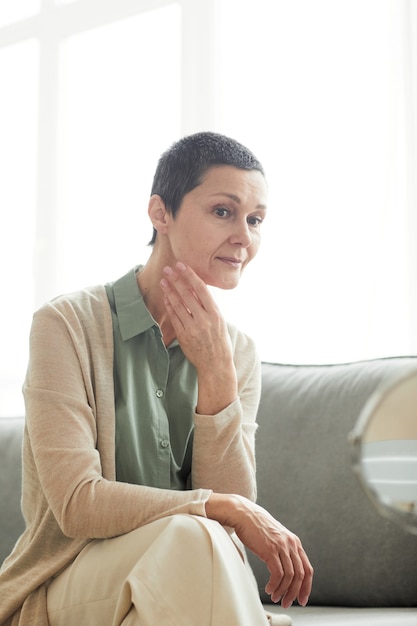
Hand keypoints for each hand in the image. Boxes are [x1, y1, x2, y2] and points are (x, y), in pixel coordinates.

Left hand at [160, 262, 237, 413]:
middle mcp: (204, 320)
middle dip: (176, 280)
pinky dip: (169, 306)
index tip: (182, 265)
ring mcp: (193, 328)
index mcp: (215, 314)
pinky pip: (174, 317)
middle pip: (187, 295)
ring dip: (169, 291)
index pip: (201, 289)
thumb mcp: (220, 322)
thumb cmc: (219, 341)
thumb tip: (198, 289)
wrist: (216, 364)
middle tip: (168, 269)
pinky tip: (166, 297)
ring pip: (178, 305)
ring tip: (163, 281)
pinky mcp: (184, 336)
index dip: (190, 275)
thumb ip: (209, 307)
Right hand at [206, 493, 313, 607]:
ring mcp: (281, 546)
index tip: (302, 599)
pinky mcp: (270, 549)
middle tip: (286, 602)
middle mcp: (291, 544)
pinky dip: (275, 585)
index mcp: (294, 542)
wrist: (243, 514)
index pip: (307, 569)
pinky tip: (268, 589)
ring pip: (290, 577)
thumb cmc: (256, 526)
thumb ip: (283, 549)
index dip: (306, 587)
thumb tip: (286, 569)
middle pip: (300, 575)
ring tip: (275, 597)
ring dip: (283, 591)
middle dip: (295, 593)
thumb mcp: (275, 537)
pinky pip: (278, 574)